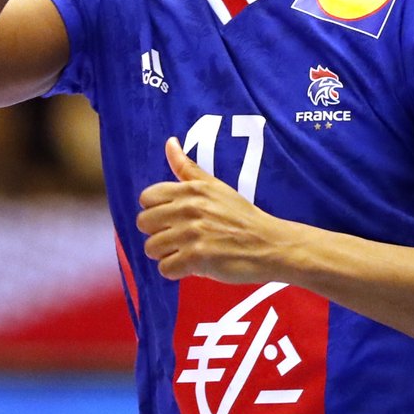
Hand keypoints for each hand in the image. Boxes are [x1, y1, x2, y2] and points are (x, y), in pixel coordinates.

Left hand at [137, 138, 286, 281]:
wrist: (269, 245)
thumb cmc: (242, 217)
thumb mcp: (216, 187)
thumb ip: (187, 168)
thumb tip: (170, 142)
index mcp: (191, 190)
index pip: (147, 197)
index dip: (156, 210)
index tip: (172, 219)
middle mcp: (189, 209)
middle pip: (144, 223)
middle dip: (158, 233)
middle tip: (180, 238)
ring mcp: (192, 234)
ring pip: (151, 247)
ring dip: (167, 254)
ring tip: (187, 252)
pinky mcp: (197, 258)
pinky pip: (165, 269)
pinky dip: (176, 271)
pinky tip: (192, 265)